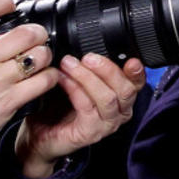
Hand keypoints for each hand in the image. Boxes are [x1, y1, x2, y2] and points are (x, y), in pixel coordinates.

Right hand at [0, 0, 57, 167]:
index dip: (1, 2)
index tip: (9, 4)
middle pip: (23, 33)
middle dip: (36, 31)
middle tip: (35, 36)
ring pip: (38, 55)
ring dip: (44, 54)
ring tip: (39, 58)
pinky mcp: (9, 102)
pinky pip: (44, 81)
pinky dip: (50, 76)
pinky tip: (44, 78)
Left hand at [14, 53, 143, 178]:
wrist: (40, 136)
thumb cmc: (59, 107)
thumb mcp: (78, 81)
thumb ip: (89, 67)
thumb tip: (86, 41)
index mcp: (122, 98)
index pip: (137, 82)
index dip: (136, 71)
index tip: (130, 59)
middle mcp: (120, 112)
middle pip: (126, 89)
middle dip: (108, 69)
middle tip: (88, 56)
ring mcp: (107, 124)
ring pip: (108, 98)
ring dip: (88, 77)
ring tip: (69, 64)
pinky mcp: (90, 132)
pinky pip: (87, 107)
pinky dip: (75, 89)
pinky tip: (63, 79)